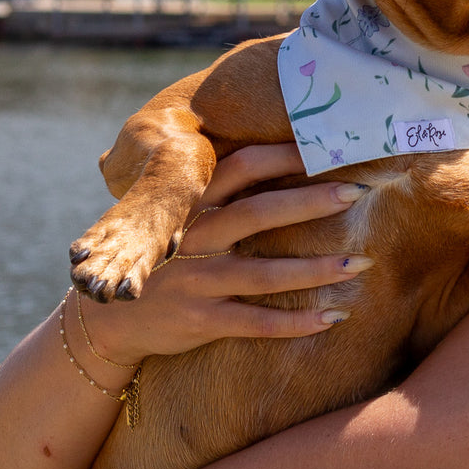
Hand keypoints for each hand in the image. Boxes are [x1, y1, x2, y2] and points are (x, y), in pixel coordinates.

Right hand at [75, 144, 369, 366]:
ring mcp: (196, 280)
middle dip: (311, 202)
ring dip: (316, 269)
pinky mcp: (200, 319)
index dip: (285, 155)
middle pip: (259, 213)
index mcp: (193, 202)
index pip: (242, 166)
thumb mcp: (180, 216)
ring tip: (361, 262)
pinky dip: (297, 322)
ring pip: (264, 273)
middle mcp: (194, 236)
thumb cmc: (162, 256)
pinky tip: (334, 316)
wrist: (106, 318)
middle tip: (358, 192)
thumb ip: (220, 192)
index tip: (328, 146)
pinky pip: (257, 322)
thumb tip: (277, 160)